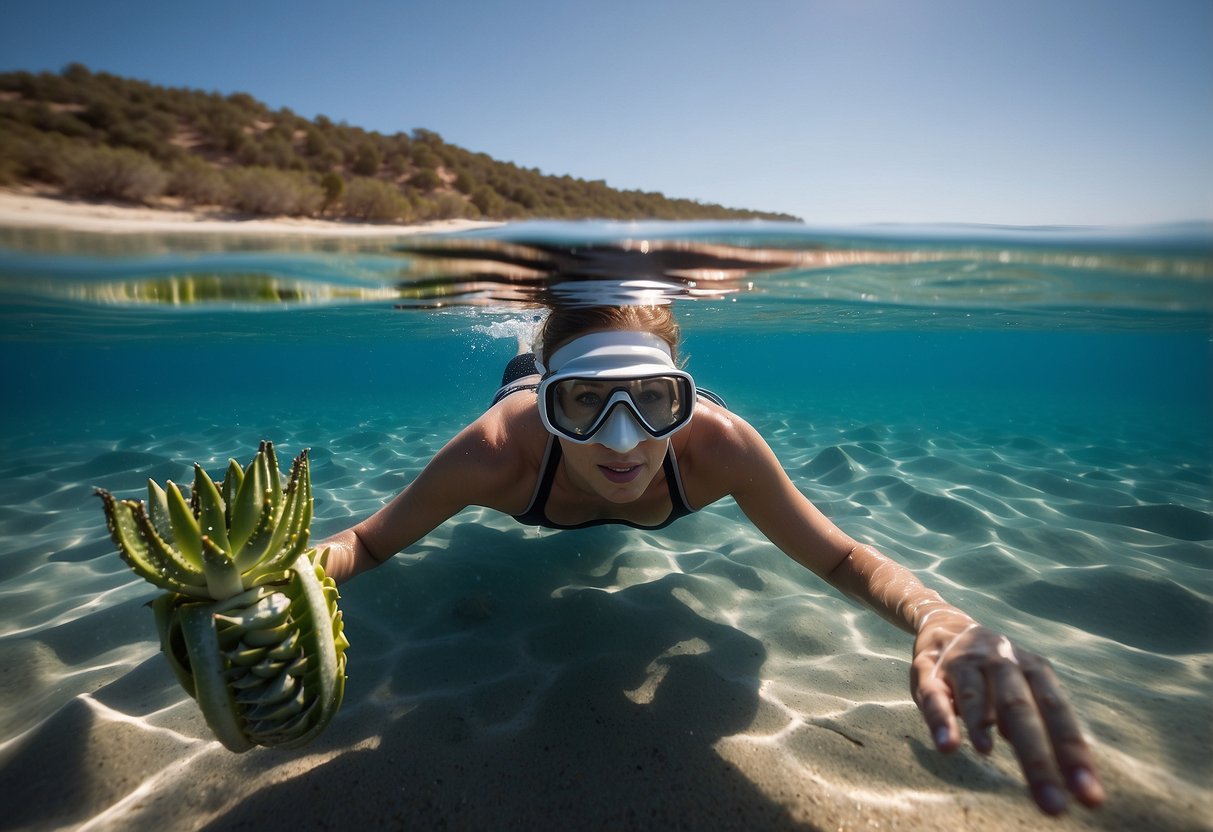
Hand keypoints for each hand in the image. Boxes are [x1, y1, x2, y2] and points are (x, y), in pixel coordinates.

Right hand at [911, 621, 1105, 814]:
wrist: (946, 625)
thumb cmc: (994, 670)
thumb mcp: (1021, 685)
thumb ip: (1035, 717)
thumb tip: (1051, 760)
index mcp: (1033, 669)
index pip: (1057, 712)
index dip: (1073, 753)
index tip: (1089, 797)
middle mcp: (1002, 662)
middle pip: (1020, 708)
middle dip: (1037, 758)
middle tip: (1052, 805)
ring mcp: (964, 663)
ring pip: (976, 694)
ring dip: (980, 722)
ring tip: (987, 753)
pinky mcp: (929, 670)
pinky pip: (934, 694)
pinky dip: (941, 718)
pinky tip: (947, 744)